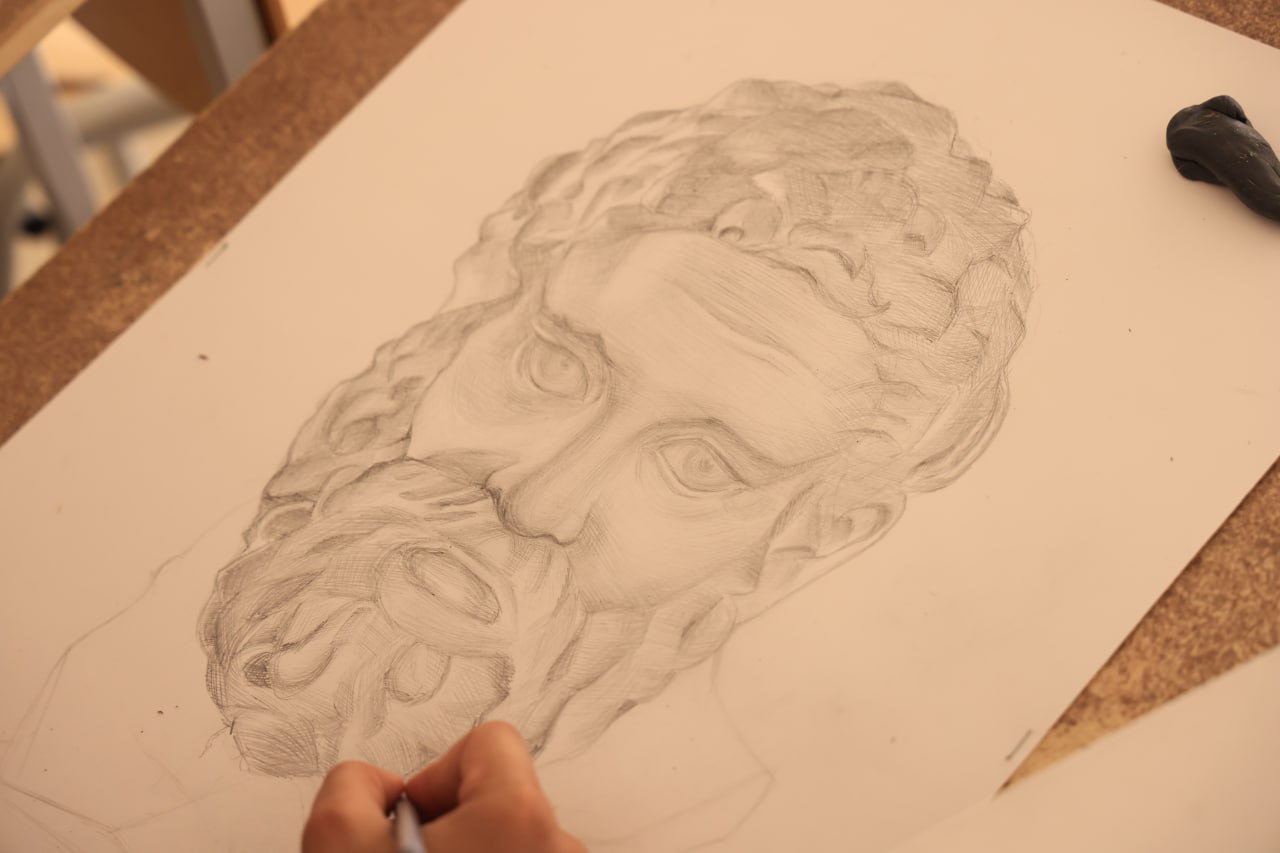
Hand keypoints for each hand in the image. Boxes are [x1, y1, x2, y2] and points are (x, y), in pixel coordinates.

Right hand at [302, 722, 584, 852]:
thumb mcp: (337, 844)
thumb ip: (349, 785)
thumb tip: (369, 785)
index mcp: (519, 817)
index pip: (490, 741)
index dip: (435, 775)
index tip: (406, 822)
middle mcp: (559, 849)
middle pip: (500, 797)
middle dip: (451, 825)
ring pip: (510, 843)